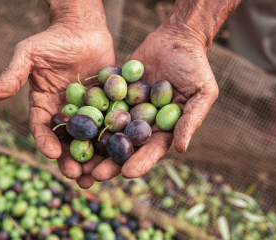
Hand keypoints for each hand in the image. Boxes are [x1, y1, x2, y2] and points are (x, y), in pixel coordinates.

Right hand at [0, 0, 114, 188]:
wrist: (83, 27)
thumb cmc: (52, 39)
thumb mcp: (28, 55)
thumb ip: (11, 76)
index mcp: (44, 106)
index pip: (42, 129)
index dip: (45, 142)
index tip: (52, 154)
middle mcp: (65, 113)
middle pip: (67, 142)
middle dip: (71, 159)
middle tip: (78, 176)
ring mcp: (88, 111)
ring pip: (90, 139)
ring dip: (94, 158)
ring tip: (99, 175)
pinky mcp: (107, 106)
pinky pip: (111, 124)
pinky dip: (115, 139)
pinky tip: (121, 152)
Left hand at [91, 29, 218, 180]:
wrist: (176, 39)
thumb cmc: (195, 66)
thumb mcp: (202, 92)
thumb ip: (192, 119)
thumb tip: (181, 148)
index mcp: (164, 128)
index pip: (152, 149)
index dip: (141, 162)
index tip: (127, 173)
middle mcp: (143, 122)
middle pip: (126, 145)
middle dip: (111, 161)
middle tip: (95, 175)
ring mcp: (127, 108)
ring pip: (109, 130)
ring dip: (95, 144)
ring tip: (79, 156)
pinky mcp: (115, 92)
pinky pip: (100, 103)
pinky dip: (87, 114)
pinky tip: (72, 123)